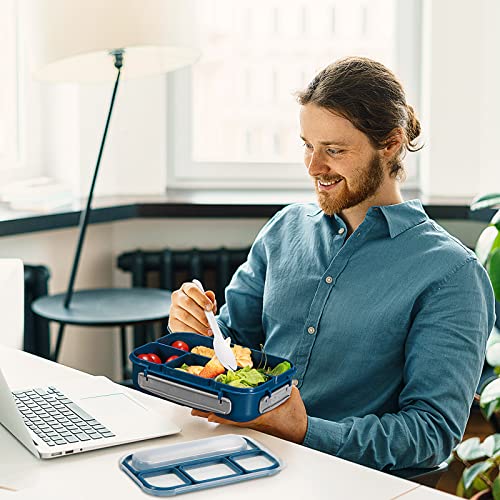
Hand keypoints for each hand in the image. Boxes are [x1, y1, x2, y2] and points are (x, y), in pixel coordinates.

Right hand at [168, 282, 217, 335]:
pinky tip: (200, 334)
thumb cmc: (201, 307)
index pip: (192, 290)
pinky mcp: (172, 322)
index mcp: (186, 288)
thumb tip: (210, 294)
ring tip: (208, 331)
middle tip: (210, 322)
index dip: (202, 298)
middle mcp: (177, 297)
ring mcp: (173, 310)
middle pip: (188, 303)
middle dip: (201, 314)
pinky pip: (182, 328)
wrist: (193, 318)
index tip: (210, 307)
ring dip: (199, 325)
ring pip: (185, 317)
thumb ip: (210, 298)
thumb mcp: (207, 301)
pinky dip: (193, 332)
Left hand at [191, 386, 307, 443]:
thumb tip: (275, 373)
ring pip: (228, 417)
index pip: (238, 415)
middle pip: (228, 416)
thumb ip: (282, 383)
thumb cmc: (295, 416)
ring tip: (198, 409)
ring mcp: (251, 421)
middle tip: (195, 409)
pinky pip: (234, 417)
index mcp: (261, 414)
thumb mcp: (291, 396)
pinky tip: (214, 412)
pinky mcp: (252, 421)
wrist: (299, 431)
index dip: (223, 414)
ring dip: (214, 412)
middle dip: (211, 411)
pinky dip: (223, 413)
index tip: (209, 412)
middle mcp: (252, 419)